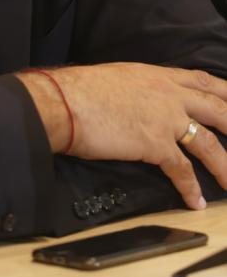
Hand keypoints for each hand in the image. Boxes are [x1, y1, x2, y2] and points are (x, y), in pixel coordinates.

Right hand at [17, 63, 226, 209]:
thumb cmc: (81, 90)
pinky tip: (195, 201)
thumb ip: (139, 89)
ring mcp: (165, 118)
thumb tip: (140, 101)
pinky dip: (190, 188)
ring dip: (225, 166)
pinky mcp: (155, 143)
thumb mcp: (118, 78)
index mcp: (158, 75)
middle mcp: (168, 94)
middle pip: (216, 109)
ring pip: (209, 142)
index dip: (224, 92)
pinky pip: (182, 169)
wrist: (65, 101)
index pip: (201, 80)